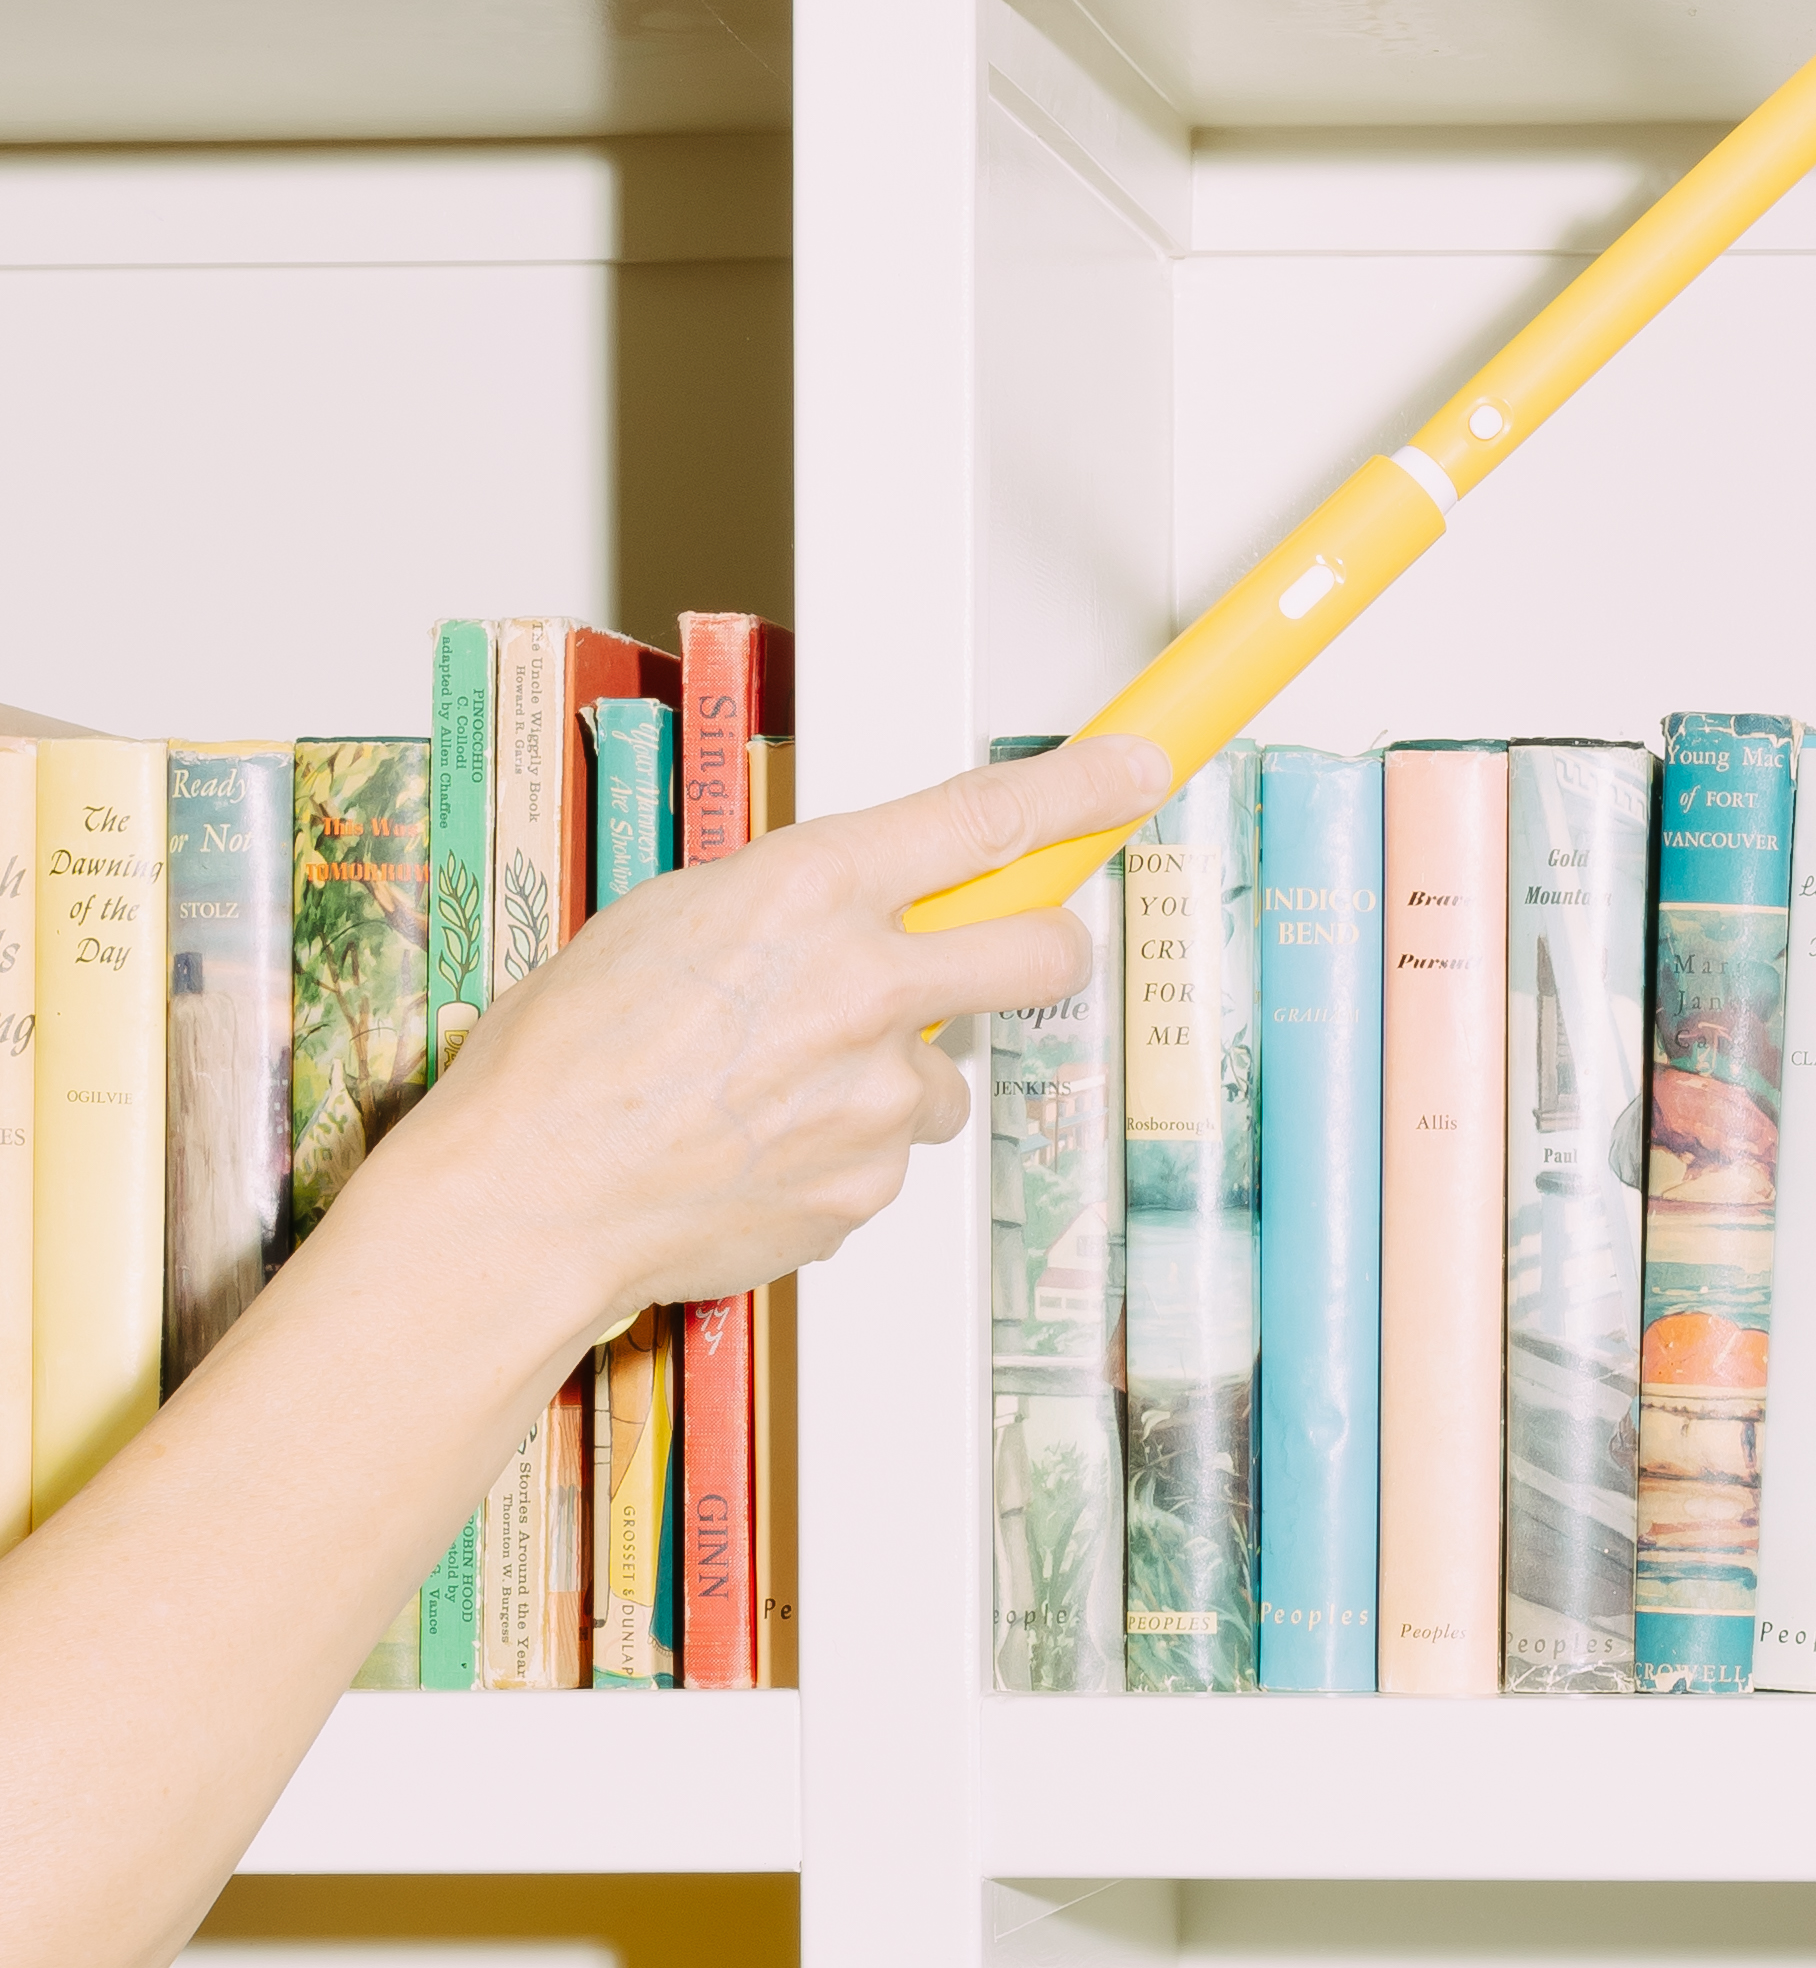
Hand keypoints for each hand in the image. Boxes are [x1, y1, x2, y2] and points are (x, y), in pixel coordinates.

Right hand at [390, 728, 1169, 1345]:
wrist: (527, 1196)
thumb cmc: (569, 1053)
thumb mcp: (676, 915)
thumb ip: (799, 905)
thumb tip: (871, 909)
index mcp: (807, 889)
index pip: (985, 817)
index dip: (1083, 788)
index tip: (1137, 771)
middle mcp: (862, 984)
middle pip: (1040, 950)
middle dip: (1046, 946)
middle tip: (1019, 955)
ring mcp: (875, 1095)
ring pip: (940, 1075)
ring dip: (885, 1079)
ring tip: (770, 1094)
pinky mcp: (870, 1186)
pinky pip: (885, 1156)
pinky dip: (838, 1155)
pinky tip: (753, 1153)